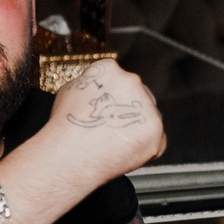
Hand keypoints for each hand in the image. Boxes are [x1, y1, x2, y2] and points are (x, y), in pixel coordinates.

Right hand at [50, 59, 166, 180]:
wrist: (69, 155)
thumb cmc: (66, 127)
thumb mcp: (71, 91)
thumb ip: (93, 85)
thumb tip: (101, 88)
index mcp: (109, 69)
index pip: (121, 82)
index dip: (114, 100)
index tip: (107, 112)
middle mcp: (131, 81)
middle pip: (139, 97)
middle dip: (129, 113)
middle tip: (111, 130)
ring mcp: (145, 105)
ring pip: (149, 118)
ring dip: (138, 130)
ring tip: (115, 143)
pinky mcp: (155, 129)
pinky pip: (157, 141)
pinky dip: (145, 149)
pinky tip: (125, 152)